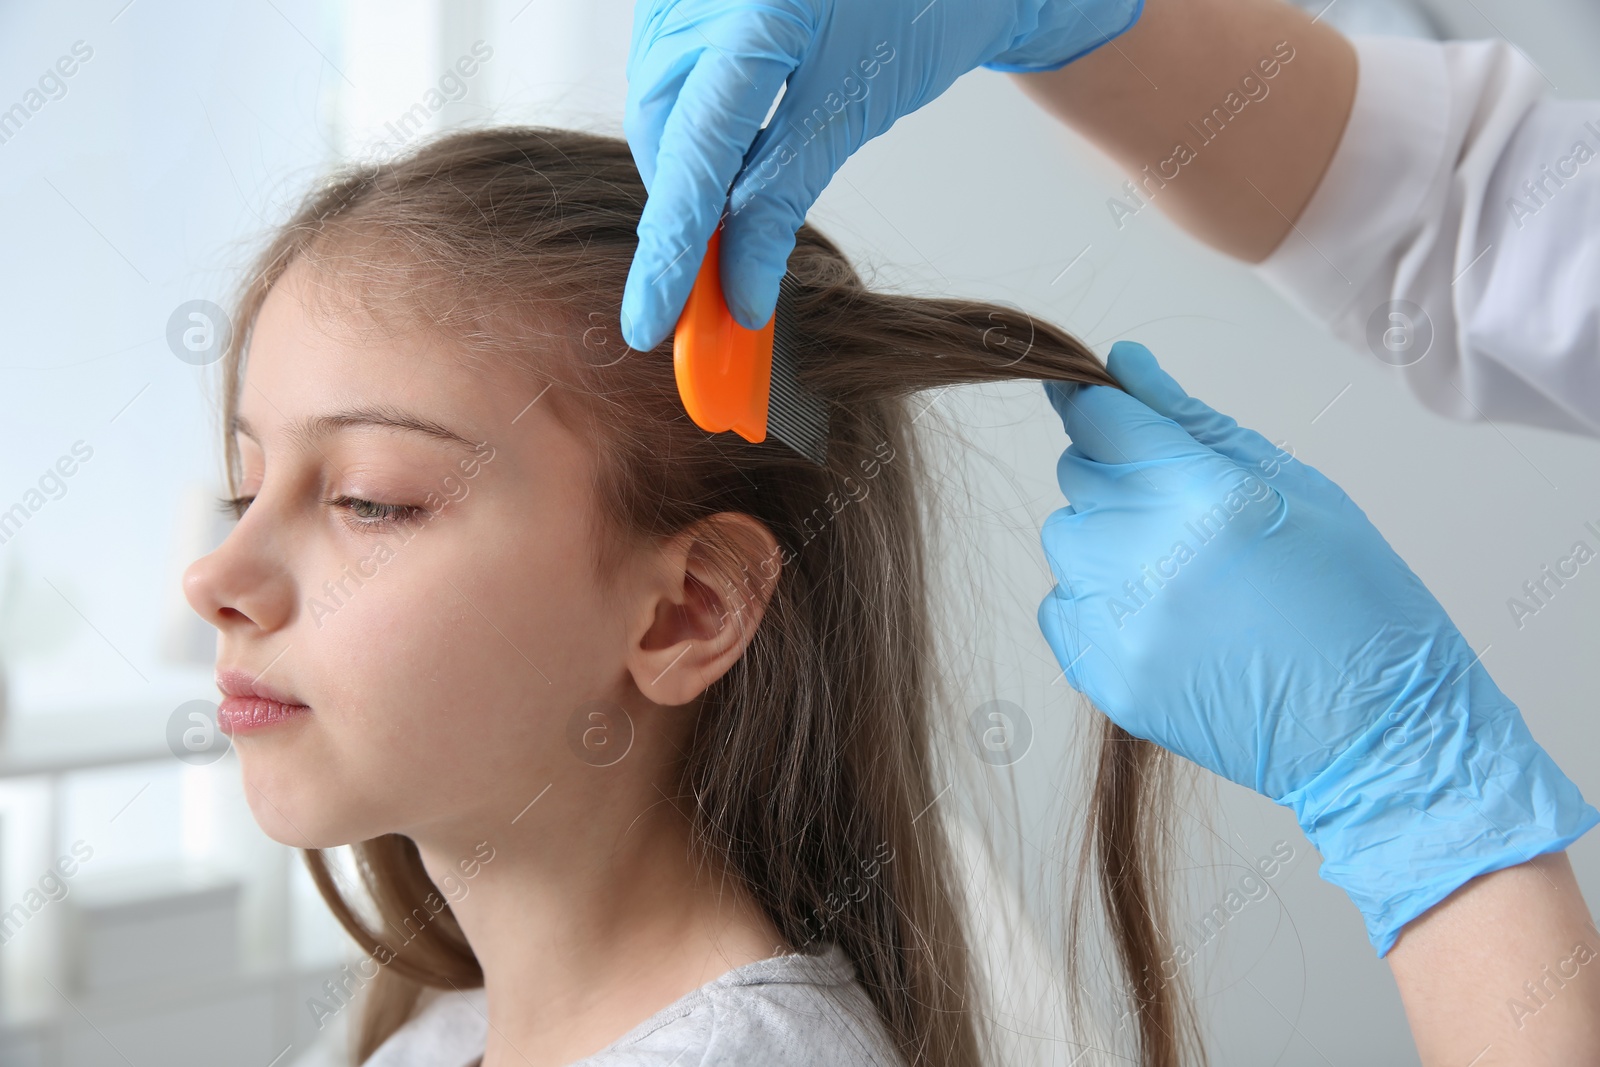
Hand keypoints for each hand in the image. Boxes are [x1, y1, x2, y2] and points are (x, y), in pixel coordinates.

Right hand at [620, 0, 1142, 350]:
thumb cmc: (916, 8)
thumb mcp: (851, 110)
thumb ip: (782, 198)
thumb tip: (740, 291)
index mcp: (749, 17)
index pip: (692, 159)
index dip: (670, 254)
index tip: (652, 325)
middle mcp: (694, 1)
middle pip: (663, 141)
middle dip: (684, 221)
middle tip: (711, 295)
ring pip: (660, 117)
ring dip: (691, 180)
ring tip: (731, 221)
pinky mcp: (678, 0)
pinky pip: (670, 84)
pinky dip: (697, 136)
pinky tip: (734, 162)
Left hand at [1036, 341, 1597, 954]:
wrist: (1376, 732)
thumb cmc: (1355, 601)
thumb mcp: (1298, 487)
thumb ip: (1195, 422)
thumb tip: (1123, 362)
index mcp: (1206, 497)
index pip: (1099, 418)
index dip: (1099, 403)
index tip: (1103, 402)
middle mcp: (1147, 559)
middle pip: (1077, 476)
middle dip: (1119, 475)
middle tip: (1187, 512)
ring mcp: (1119, 625)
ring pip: (1064, 540)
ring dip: (1106, 539)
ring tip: (1182, 570)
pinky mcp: (1103, 678)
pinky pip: (1060, 608)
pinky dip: (1097, 602)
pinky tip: (1165, 616)